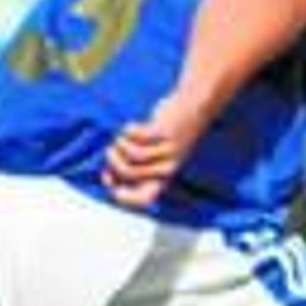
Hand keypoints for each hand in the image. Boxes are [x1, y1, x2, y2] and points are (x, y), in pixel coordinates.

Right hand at [100, 94, 206, 209]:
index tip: (108, 176)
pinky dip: (127, 130)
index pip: (142, 200)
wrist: (197, 106)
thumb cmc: (170, 132)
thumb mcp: (159, 157)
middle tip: (113, 148)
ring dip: (119, 143)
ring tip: (122, 136)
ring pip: (130, 154)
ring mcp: (167, 150)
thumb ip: (140, 168)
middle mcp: (168, 168)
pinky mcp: (164, 131)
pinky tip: (131, 126)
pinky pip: (134, 136)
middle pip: (127, 172)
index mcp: (165, 178)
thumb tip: (109, 175)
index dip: (119, 192)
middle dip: (112, 159)